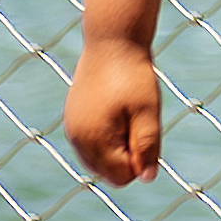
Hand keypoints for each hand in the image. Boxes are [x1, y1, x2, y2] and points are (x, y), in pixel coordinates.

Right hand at [63, 36, 165, 186]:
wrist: (112, 41)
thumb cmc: (133, 76)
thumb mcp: (148, 111)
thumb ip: (147, 147)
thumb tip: (146, 179)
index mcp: (93, 140)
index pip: (121, 177)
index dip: (141, 160)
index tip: (145, 128)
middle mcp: (77, 139)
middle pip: (109, 172)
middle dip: (128, 155)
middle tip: (136, 119)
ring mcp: (72, 129)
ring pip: (101, 160)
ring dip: (118, 146)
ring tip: (126, 113)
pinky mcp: (73, 119)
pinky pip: (93, 145)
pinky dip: (108, 136)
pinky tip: (117, 111)